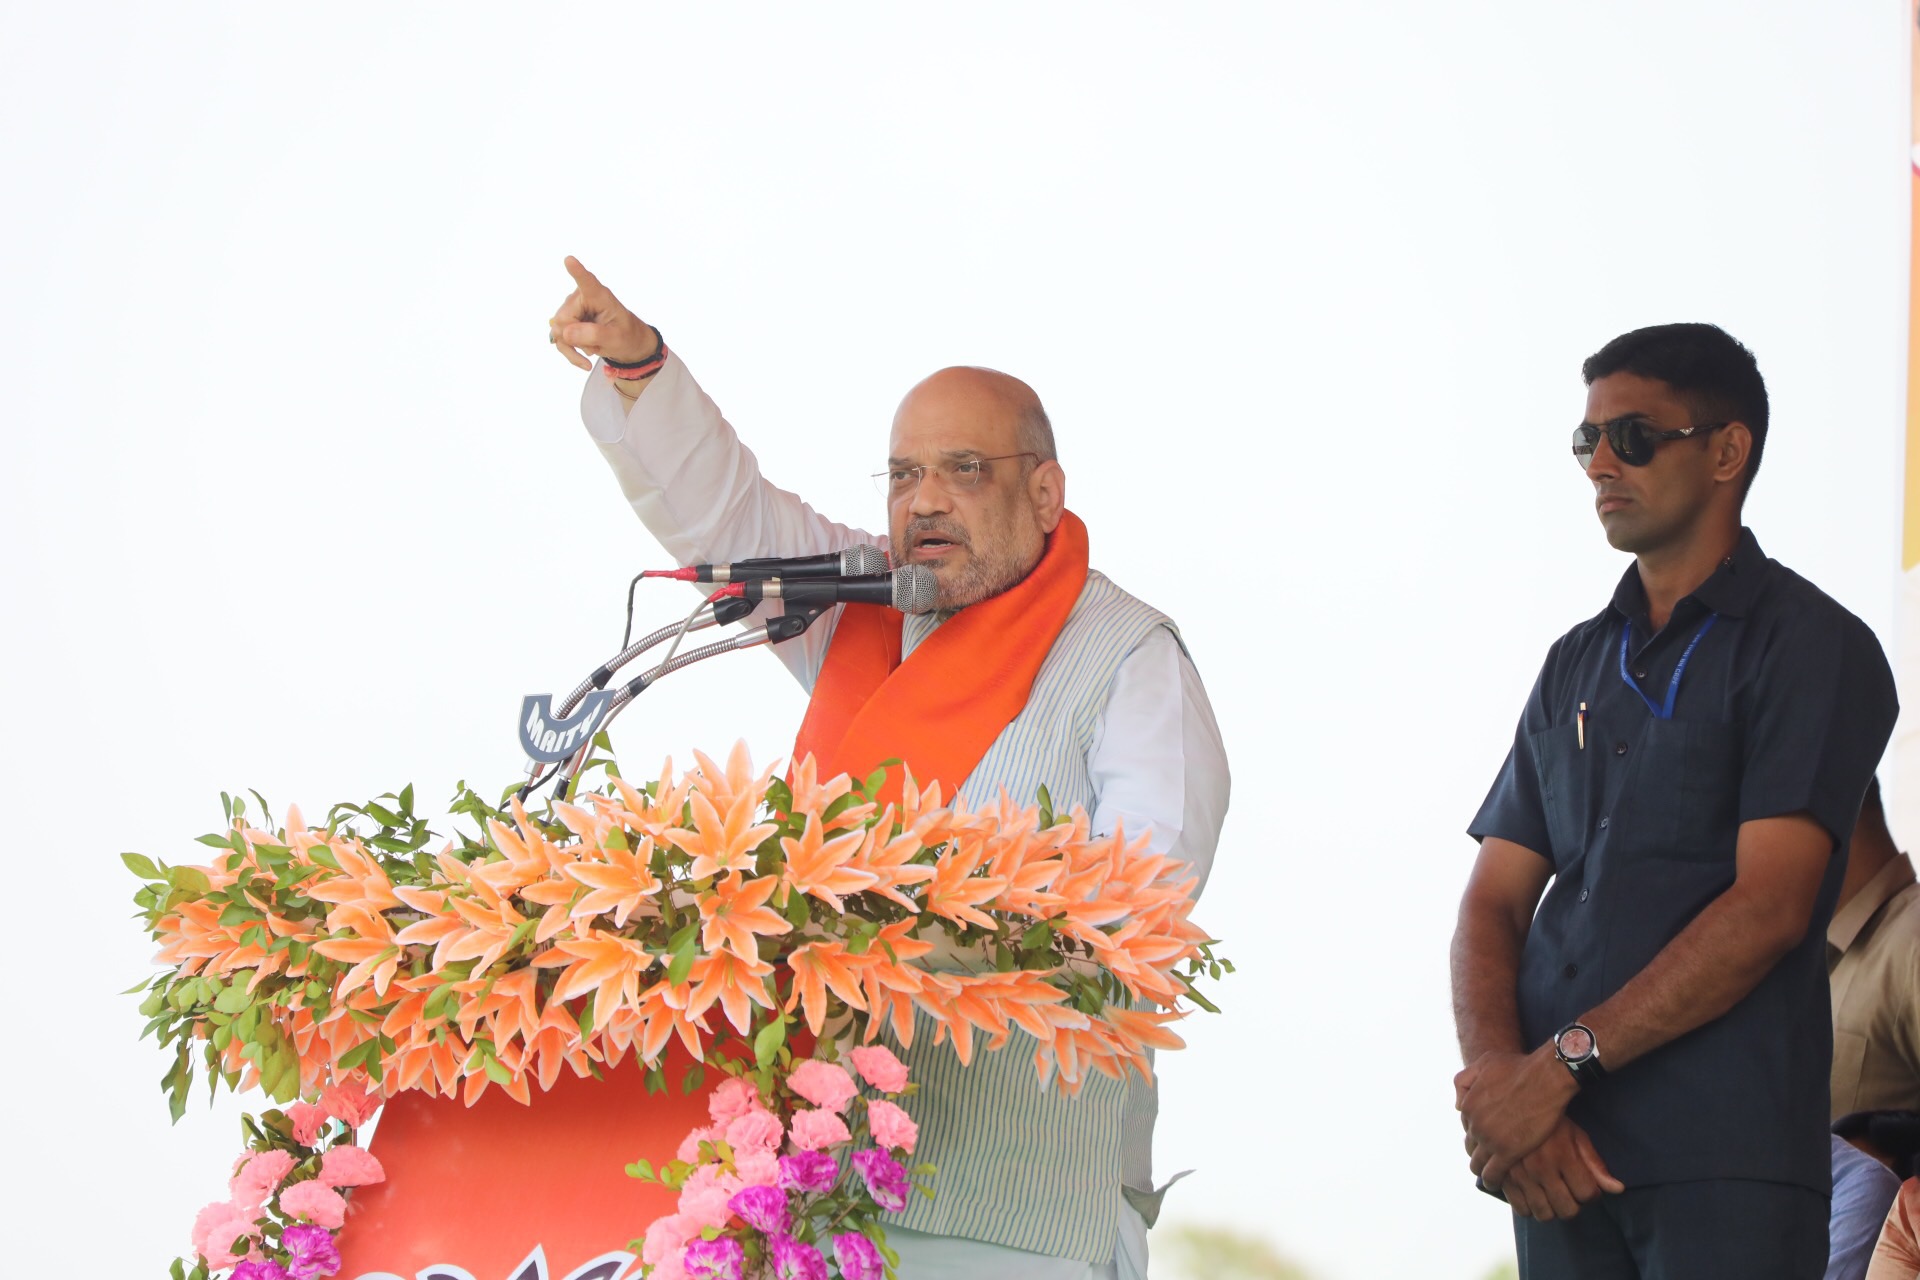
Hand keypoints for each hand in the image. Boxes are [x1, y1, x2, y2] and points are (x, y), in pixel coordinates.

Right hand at [549, 256, 660, 370]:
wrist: (625, 343)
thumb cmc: (626, 335)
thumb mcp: (616, 338)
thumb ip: (594, 334)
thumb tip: (565, 332)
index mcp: (599, 295)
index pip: (587, 281)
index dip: (577, 271)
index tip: (569, 259)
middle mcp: (581, 298)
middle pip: (563, 319)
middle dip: (576, 337)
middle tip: (596, 343)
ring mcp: (571, 309)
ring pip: (558, 331)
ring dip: (574, 346)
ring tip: (594, 348)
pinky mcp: (566, 322)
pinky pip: (558, 339)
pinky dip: (570, 352)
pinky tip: (584, 359)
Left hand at [1456, 1046, 1577, 1186]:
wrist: (1544, 1078)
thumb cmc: (1518, 1067)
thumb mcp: (1483, 1064)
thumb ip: (1465, 1081)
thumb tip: (1458, 1105)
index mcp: (1468, 1105)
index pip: (1467, 1127)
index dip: (1476, 1134)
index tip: (1483, 1141)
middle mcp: (1475, 1123)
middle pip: (1471, 1146)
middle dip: (1477, 1154)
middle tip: (1486, 1161)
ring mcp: (1490, 1139)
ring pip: (1479, 1163)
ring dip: (1482, 1171)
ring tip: (1489, 1177)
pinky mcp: (1508, 1152)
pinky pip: (1494, 1173)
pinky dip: (1493, 1180)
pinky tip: (1496, 1185)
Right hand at [1498, 1118, 1623, 1220]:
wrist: (1511, 1103)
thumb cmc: (1550, 1120)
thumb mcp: (1576, 1135)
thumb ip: (1595, 1164)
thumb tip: (1618, 1190)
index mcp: (1562, 1155)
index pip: (1587, 1194)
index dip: (1591, 1194)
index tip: (1587, 1186)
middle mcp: (1541, 1168)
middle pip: (1567, 1210)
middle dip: (1573, 1205)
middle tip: (1569, 1192)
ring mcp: (1520, 1174)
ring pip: (1544, 1214)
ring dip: (1552, 1209)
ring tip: (1551, 1194)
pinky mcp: (1503, 1177)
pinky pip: (1520, 1209)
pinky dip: (1530, 1207)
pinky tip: (1533, 1194)